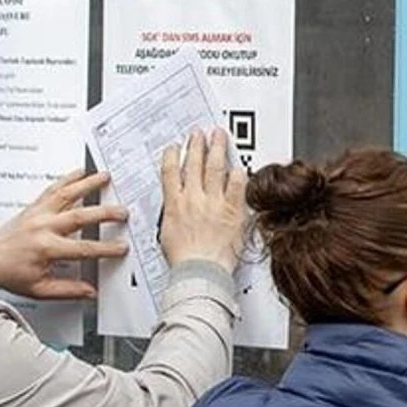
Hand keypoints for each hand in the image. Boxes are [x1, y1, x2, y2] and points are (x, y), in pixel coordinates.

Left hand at [0, 170, 128, 298]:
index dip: (106, 248)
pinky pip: (53, 188)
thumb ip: (68, 290)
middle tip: (122, 212)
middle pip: (80, 216)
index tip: (120, 248)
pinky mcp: (34, 207)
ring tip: (105, 177)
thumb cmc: (8, 273)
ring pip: (66, 194)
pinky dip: (68, 178)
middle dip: (104, 213)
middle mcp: (43, 227)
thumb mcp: (39, 289)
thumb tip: (90, 292)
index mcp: (46, 249)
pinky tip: (80, 172)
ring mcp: (38, 214)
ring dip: (87, 184)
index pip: (83, 248)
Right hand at [159, 128, 246, 270]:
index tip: (176, 147)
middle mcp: (193, 199)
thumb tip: (175, 211)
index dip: (173, 155)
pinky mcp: (233, 210)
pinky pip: (237, 185)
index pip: (170, 171)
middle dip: (197, 145)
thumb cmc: (185, 260)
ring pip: (215, 167)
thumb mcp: (167, 234)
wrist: (200, 271)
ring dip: (217, 148)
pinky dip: (238, 173)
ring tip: (219, 136)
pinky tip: (239, 166)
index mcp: (175, 204)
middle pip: (194, 163)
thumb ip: (173, 216)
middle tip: (200, 134)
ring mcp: (214, 202)